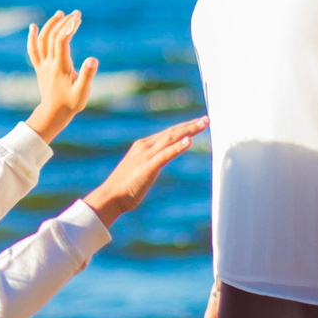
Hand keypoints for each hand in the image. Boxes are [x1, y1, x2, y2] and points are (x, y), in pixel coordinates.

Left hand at [24, 10, 97, 141]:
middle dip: (64, 22)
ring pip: (42, 41)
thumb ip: (87, 75)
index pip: (62, 41)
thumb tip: (93, 59)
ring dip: (50, 25)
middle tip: (76, 13)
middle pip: (53, 37)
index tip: (78, 18)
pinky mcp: (40, 68)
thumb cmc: (71, 103)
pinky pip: (33, 50)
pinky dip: (32, 37)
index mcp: (61, 67)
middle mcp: (49, 64)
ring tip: (60, 14)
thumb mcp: (83, 91)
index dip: (69, 28)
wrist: (54, 114)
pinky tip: (33, 26)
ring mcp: (43, 65)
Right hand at [81, 118, 206, 224]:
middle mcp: (145, 146)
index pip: (168, 133)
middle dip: (190, 125)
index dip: (184, 127)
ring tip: (203, 124)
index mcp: (143, 146)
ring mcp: (146, 155)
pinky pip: (165, 155)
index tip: (199, 123)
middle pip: (172, 132)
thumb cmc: (125, 187)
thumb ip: (152, 161)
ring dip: (189, 130)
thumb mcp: (141, 169)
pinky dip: (177, 147)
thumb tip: (162, 159)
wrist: (110, 197)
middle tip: (207, 119)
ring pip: (171, 139)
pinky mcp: (148, 167)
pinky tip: (189, 141)